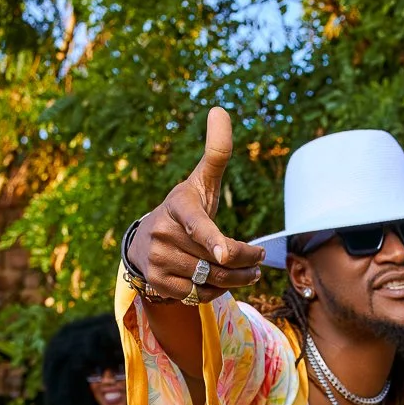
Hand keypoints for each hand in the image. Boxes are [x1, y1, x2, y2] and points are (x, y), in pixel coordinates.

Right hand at [129, 108, 264, 301]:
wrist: (145, 242)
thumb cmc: (184, 209)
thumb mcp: (200, 181)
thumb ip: (216, 152)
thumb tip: (219, 109)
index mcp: (178, 206)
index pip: (199, 223)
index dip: (214, 238)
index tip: (226, 251)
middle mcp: (163, 233)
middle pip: (218, 258)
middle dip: (245, 262)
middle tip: (258, 262)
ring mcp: (158, 260)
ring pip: (211, 279)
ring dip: (236, 280)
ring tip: (250, 274)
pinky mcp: (158, 284)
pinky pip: (198, 295)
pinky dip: (215, 292)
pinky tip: (220, 283)